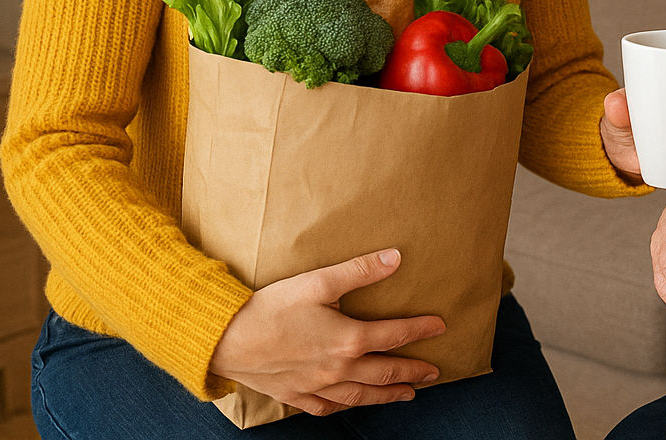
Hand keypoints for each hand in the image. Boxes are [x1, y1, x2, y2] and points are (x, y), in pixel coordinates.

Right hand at [209, 248, 446, 415]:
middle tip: (434, 372)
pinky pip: (329, 407)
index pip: (395, 335)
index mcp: (348, 340)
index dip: (421, 330)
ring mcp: (317, 387)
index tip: (441, 326)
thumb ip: (360, 271)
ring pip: (362, 395)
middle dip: (413, 371)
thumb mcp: (318, 282)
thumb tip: (396, 257)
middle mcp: (338, 369)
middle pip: (385, 372)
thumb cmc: (271, 308)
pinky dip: (347, 406)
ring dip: (388, 394)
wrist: (225, 340)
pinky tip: (353, 403)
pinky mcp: (296, 395)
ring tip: (408, 393)